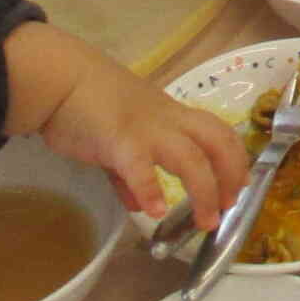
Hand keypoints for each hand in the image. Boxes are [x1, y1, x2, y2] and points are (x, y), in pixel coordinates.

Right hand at [3, 22, 247, 230]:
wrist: (59, 79)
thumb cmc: (90, 104)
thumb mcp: (120, 137)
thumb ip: (132, 173)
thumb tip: (142, 205)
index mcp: (172, 116)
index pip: (218, 132)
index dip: (235, 159)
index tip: (239, 187)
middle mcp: (168, 120)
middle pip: (218, 141)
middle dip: (231, 173)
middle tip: (229, 205)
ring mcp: (146, 129)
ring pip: (190, 157)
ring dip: (204, 191)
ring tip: (205, 221)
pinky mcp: (118, 140)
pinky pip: (140, 167)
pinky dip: (150, 190)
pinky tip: (154, 213)